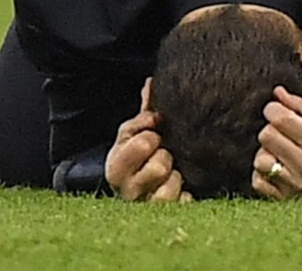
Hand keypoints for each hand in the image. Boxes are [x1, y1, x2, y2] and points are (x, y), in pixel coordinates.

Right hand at [105, 78, 192, 201]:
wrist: (140, 193)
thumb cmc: (139, 159)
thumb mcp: (134, 134)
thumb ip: (144, 112)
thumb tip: (151, 83)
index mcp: (116, 167)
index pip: (142, 142)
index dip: (151, 134)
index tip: (154, 132)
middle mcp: (128, 190)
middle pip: (160, 164)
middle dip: (165, 155)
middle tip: (163, 154)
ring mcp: (146, 207)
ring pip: (171, 186)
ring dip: (176, 176)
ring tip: (173, 173)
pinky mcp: (166, 218)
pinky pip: (183, 203)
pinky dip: (185, 195)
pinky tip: (181, 190)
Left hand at [251, 86, 301, 198]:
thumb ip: (300, 104)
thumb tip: (277, 92)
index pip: (280, 118)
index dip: (273, 109)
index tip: (276, 111)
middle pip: (266, 136)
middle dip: (270, 129)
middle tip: (279, 132)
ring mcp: (294, 183)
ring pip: (260, 160)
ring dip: (264, 152)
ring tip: (276, 151)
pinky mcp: (284, 198)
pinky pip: (258, 182)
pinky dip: (261, 174)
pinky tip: (274, 168)